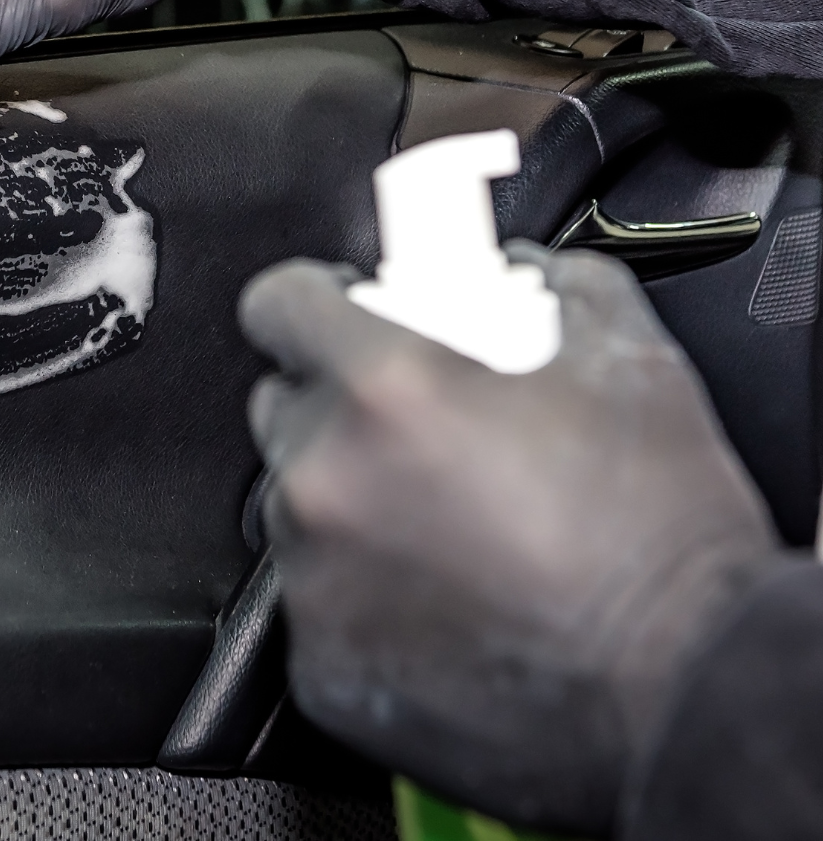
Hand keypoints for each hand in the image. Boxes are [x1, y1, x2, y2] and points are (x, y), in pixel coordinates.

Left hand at [242, 246, 777, 837]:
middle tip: (421, 435)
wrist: (691, 696)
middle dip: (340, 408)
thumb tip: (511, 274)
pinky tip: (440, 597)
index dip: (314, 306)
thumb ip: (545, 286)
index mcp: (384, 386)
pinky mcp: (322, 662)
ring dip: (350, 504)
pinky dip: (362, 595)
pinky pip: (317, 599)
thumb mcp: (625, 355)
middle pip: (285, 406)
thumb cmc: (661, 536)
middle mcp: (327, 476)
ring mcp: (315, 576)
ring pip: (298, 505)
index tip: (341, 321)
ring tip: (444, 526)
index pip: (278, 304)